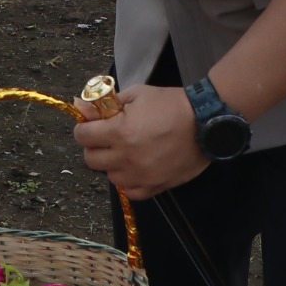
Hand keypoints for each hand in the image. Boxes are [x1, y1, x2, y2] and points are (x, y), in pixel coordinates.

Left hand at [71, 86, 210, 199]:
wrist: (206, 122)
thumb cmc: (171, 104)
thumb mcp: (137, 95)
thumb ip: (106, 104)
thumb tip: (80, 106)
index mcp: (120, 131)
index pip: (83, 136)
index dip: (84, 128)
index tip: (91, 125)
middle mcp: (127, 157)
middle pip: (91, 159)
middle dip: (95, 147)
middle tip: (107, 138)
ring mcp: (141, 175)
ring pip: (110, 177)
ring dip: (112, 164)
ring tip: (126, 152)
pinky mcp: (156, 186)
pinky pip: (130, 191)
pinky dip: (129, 180)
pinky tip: (136, 167)